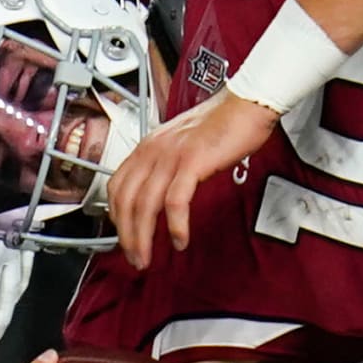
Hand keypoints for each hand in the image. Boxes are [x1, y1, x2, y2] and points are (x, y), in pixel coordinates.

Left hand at [107, 89, 278, 268]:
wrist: (245, 104)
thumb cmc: (222, 123)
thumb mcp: (183, 143)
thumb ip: (168, 164)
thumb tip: (162, 193)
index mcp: (148, 146)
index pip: (117, 186)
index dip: (117, 217)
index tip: (125, 237)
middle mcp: (153, 150)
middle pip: (126, 201)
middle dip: (126, 236)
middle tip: (135, 258)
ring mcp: (171, 155)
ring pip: (145, 205)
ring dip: (143, 238)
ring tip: (148, 258)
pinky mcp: (192, 161)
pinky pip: (175, 201)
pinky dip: (175, 226)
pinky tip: (179, 240)